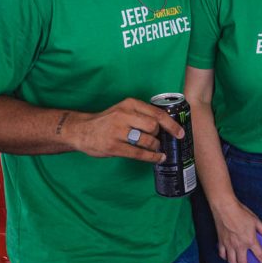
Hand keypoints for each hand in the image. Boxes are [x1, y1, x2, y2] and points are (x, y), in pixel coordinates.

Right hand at [65, 98, 183, 161]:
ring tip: (156, 149)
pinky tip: (157, 158)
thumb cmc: (107, 121)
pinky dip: (151, 157)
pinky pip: (139, 154)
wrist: (81, 130)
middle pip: (154, 127)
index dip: (172, 125)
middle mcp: (124, 115)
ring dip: (155, 147)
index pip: (157, 113)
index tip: (180, 133)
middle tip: (160, 140)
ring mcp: (118, 131)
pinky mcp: (113, 146)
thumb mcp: (123, 110)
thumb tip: (166, 126)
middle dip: (160, 136)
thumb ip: (141, 114)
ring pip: (147, 141)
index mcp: (129, 104)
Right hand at [210, 198, 261, 262]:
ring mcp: (229, 245)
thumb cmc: (240, 212)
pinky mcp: (221, 242)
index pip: (260, 256)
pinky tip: (228, 257)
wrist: (225, 208)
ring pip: (232, 262)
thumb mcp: (256, 220)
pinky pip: (222, 255)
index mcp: (250, 240)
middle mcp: (239, 245)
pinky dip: (226, 258)